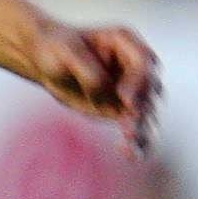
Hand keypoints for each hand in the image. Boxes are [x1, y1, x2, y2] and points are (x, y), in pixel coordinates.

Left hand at [27, 21, 162, 153]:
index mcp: (126, 42)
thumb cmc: (56, 48)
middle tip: (129, 129)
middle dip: (142, 110)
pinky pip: (136, 128)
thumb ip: (87, 69)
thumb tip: (104, 90)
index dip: (137, 83)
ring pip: (147, 112)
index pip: (143, 63)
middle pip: (150, 89)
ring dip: (142, 130)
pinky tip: (131, 156)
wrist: (47, 61)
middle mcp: (136, 66)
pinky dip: (136, 143)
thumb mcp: (66, 51)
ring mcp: (132, 89)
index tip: (125, 100)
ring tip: (131, 146)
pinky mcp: (121, 110)